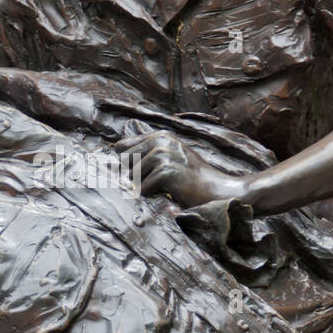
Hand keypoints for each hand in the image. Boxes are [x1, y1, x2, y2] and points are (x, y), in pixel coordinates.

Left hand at [116, 131, 247, 207]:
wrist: (217, 190)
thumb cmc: (192, 178)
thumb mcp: (171, 157)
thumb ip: (146, 153)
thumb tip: (114, 153)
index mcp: (159, 136)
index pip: (122, 148)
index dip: (124, 164)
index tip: (132, 172)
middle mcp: (160, 142)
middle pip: (125, 164)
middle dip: (134, 177)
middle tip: (157, 182)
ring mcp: (163, 155)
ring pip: (133, 178)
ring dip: (146, 187)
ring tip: (167, 186)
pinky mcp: (166, 171)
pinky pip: (142, 189)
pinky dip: (153, 195)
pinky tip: (171, 192)